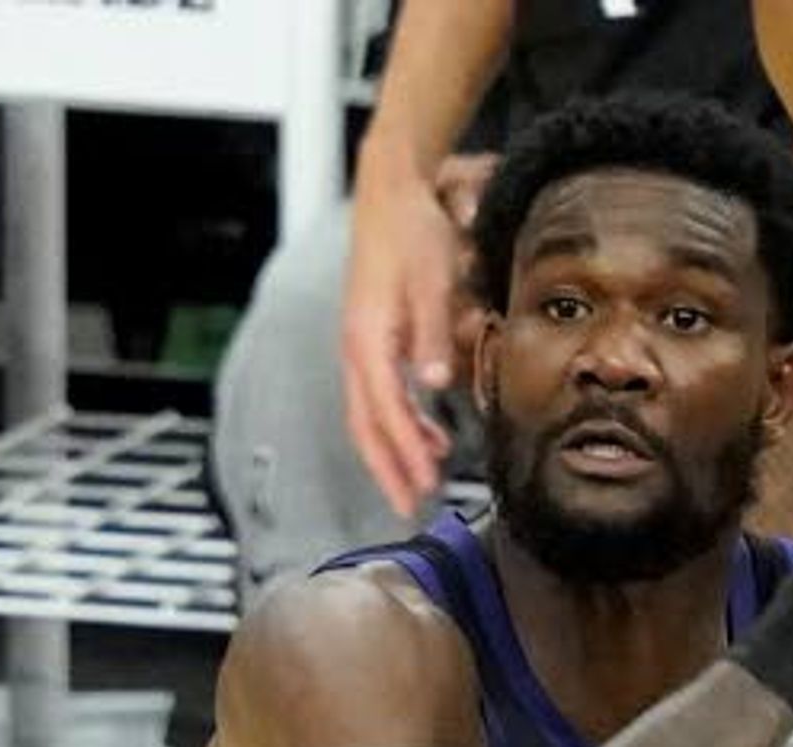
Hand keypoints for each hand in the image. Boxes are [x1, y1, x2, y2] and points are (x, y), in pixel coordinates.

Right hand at [344, 160, 480, 516]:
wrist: (391, 193)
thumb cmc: (412, 233)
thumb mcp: (432, 280)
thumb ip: (435, 333)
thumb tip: (436, 382)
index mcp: (368, 340)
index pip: (386, 412)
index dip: (405, 451)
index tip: (427, 482)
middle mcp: (356, 349)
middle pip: (366, 426)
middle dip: (389, 470)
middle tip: (412, 507)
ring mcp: (359, 347)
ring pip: (369, 416)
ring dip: (394, 452)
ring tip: (424, 481)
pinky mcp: (370, 341)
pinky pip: (378, 396)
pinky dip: (399, 424)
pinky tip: (429, 436)